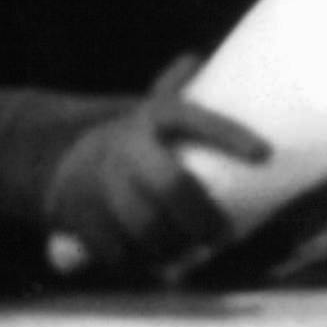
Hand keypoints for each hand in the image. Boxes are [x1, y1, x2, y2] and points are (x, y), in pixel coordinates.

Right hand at [38, 71, 273, 283]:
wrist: (60, 155)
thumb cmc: (138, 139)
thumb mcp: (159, 110)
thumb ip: (188, 94)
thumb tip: (199, 60)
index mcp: (155, 116)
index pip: (195, 119)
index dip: (230, 136)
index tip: (266, 155)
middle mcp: (127, 147)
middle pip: (172, 185)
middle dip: (203, 216)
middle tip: (225, 237)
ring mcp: (100, 183)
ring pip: (144, 225)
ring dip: (175, 247)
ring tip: (194, 255)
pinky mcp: (80, 216)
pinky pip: (116, 249)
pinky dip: (140, 262)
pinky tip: (158, 266)